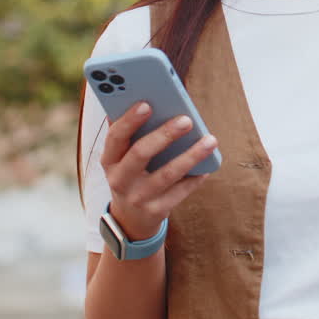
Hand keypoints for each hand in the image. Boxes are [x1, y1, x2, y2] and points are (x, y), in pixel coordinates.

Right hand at [99, 101, 217, 241]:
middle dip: (164, 134)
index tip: (147, 104)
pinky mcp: (156, 211)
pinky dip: (195, 177)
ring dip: (191, 156)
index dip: (130, 120)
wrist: (130, 219)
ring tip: (210, 140)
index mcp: (109, 160)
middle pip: (141, 153)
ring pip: (168, 174)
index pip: (115, 137)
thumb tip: (146, 99)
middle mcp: (120, 180)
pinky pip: (180, 192)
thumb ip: (130, 133)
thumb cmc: (130, 175)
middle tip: (187, 120)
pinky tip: (208, 165)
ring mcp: (138, 198)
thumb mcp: (121, 158)